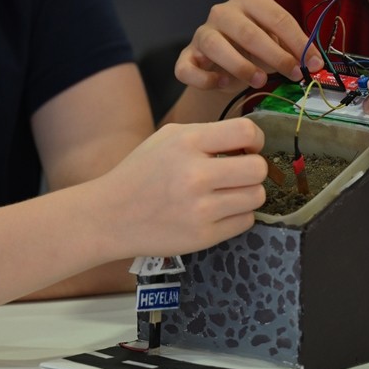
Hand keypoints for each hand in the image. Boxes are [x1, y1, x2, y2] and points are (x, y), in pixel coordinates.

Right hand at [102, 117, 268, 256]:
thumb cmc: (141, 173)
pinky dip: (237, 216)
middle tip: (239, 174)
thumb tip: (248, 141)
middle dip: (253, 169)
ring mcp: (200, 209)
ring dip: (248, 194)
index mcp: (187, 142)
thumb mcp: (168, 137)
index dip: (255, 139)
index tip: (248, 148)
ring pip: (256, 197)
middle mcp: (196, 175)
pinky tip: (218, 211)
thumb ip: (207, 134)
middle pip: (258, 168)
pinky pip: (245, 222)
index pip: (245, 132)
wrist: (110, 216)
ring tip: (228, 194)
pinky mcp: (203, 237)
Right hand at [175, 0, 322, 92]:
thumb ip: (293, 49)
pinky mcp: (186, 56)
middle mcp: (222, 12)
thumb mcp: (276, 42)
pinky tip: (222, 85)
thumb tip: (315, 63)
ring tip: (261, 81)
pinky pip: (188, 68)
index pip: (277, 18)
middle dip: (274, 55)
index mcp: (250, 0)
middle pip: (248, 32)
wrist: (222, 62)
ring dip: (240, 66)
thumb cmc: (254, 48)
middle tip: (293, 74)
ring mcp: (202, 33)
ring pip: (215, 45)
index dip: (298, 42)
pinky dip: (205, 79)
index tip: (314, 64)